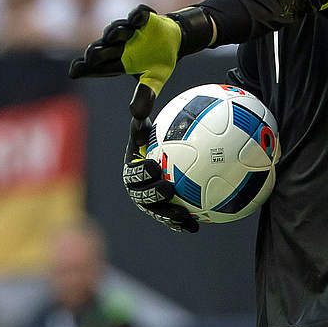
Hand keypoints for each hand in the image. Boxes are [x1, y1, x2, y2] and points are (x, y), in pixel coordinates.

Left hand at [68, 5, 184, 99]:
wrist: (174, 40)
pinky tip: (138, 19)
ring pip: (117, 30)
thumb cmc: (157, 63)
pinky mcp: (142, 18)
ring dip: (115, 31)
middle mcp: (118, 45)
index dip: (85, 69)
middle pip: (103, 48)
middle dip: (97, 51)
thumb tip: (138, 116)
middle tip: (91, 56)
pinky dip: (138, 15)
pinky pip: (138, 14)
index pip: (97, 66)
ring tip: (112, 35)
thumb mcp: (154, 81)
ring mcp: (129, 30)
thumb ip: (145, 95)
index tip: (74, 71)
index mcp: (118, 61)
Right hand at [122, 101, 199, 233]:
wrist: (170, 151)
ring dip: (168, 216)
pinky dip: (183, 224)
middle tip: (168, 189)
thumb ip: (142, 106)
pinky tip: (196, 226)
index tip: (154, 165)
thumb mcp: (149, 118)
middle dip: (152, 196)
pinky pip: (172, 219)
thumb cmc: (158, 131)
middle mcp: (138, 188)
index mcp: (132, 168)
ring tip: (183, 216)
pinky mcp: (165, 210)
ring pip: (157, 211)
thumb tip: (140, 100)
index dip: (139, 172)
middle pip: (141, 196)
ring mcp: (151, 202)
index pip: (131, 172)